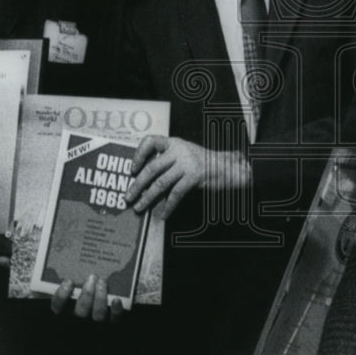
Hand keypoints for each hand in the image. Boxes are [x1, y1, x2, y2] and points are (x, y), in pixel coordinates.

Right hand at [50, 274, 123, 323]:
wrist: (107, 302)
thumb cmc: (86, 287)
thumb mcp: (73, 282)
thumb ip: (71, 276)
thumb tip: (69, 256)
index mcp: (68, 308)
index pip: (58, 307)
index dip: (61, 296)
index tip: (68, 281)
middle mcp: (81, 316)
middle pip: (81, 311)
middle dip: (87, 294)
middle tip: (92, 277)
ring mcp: (96, 320)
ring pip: (97, 315)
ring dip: (100, 298)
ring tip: (102, 282)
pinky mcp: (112, 321)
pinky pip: (114, 319)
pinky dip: (116, 310)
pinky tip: (116, 299)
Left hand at [125, 135, 249, 218]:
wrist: (228, 167)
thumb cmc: (202, 163)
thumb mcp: (184, 155)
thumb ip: (168, 161)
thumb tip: (143, 179)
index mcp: (174, 142)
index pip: (150, 141)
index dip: (139, 154)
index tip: (132, 169)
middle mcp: (179, 150)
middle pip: (152, 168)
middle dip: (137, 185)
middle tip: (128, 197)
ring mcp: (187, 163)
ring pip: (161, 183)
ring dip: (148, 198)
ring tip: (139, 207)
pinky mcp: (194, 176)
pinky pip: (176, 193)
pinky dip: (168, 206)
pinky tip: (163, 214)